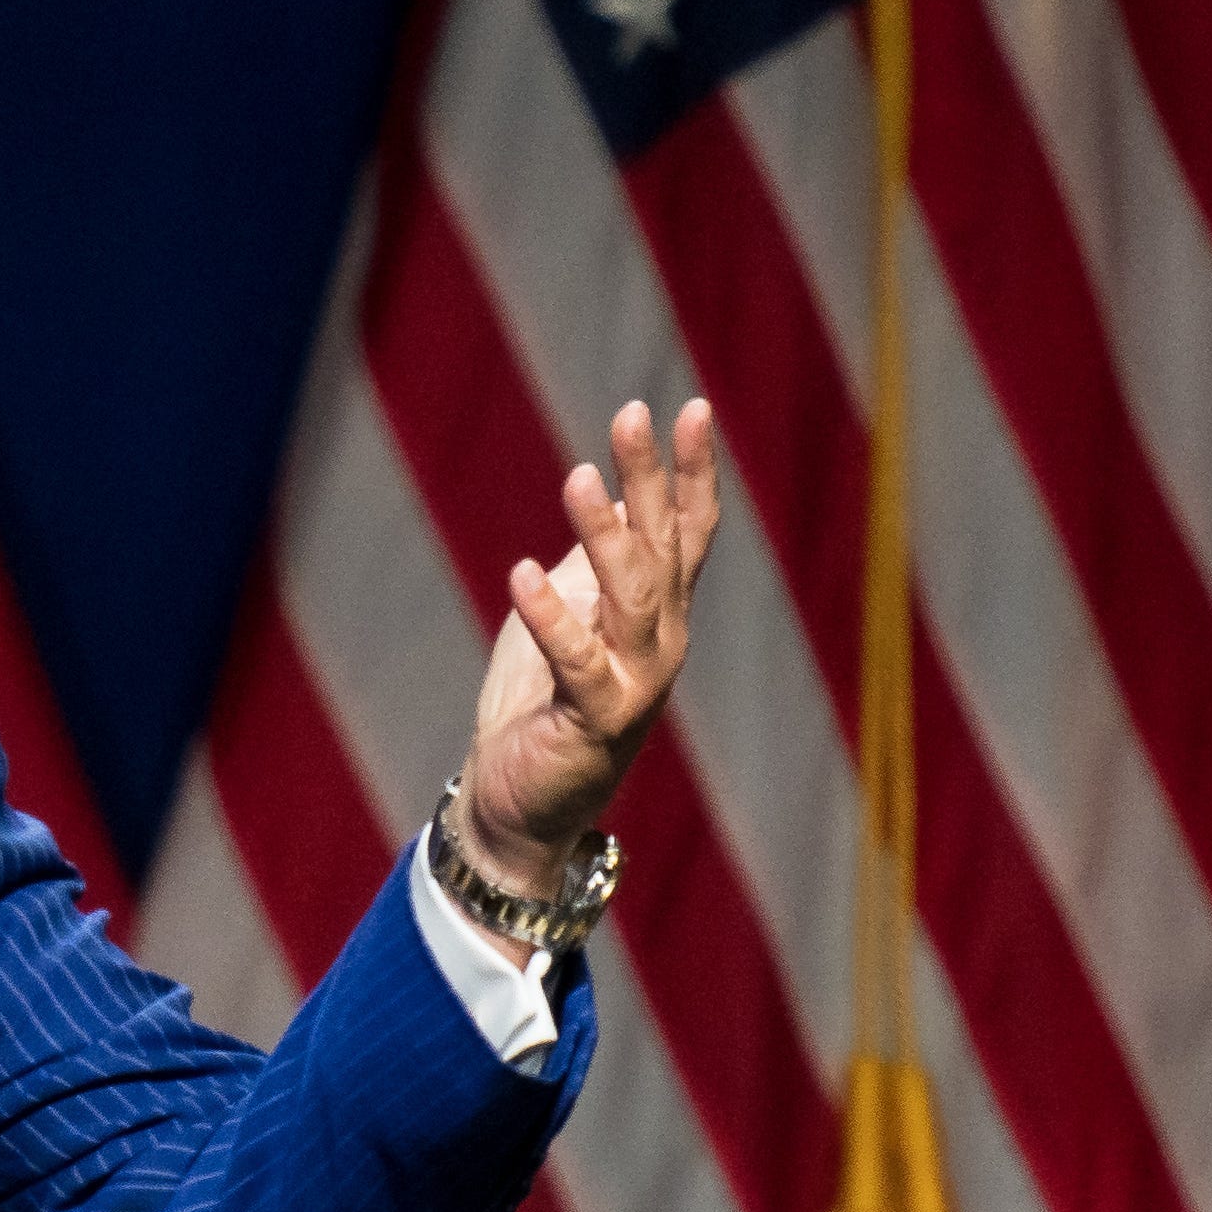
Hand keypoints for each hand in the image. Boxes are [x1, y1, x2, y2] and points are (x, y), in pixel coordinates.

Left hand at [451, 396, 715, 903]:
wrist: (518, 804)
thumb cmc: (541, 705)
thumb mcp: (575, 616)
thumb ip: (598, 566)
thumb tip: (618, 498)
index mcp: (660, 613)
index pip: (688, 532)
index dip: (693, 472)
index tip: (692, 407)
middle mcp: (662, 643)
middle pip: (662, 548)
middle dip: (651, 479)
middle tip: (631, 413)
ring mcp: (637, 683)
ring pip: (630, 596)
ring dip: (604, 533)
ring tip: (577, 475)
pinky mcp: (595, 723)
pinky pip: (578, 662)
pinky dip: (552, 617)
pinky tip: (521, 572)